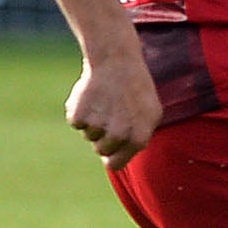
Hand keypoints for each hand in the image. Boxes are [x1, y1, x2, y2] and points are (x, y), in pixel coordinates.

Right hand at [67, 52, 160, 169]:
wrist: (117, 63)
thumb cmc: (136, 89)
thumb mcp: (151, 114)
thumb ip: (138, 138)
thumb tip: (119, 158)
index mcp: (138, 138)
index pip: (115, 164)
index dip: (112, 157)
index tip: (112, 149)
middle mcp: (118, 136)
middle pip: (100, 150)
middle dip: (104, 138)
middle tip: (113, 115)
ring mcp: (97, 126)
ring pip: (89, 136)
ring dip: (94, 123)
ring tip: (106, 103)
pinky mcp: (78, 116)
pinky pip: (77, 124)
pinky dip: (81, 113)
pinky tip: (93, 98)